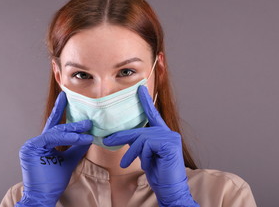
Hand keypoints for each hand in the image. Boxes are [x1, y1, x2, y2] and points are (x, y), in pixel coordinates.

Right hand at [16, 92, 92, 206]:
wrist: (44, 195)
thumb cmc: (54, 180)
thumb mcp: (71, 159)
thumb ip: (77, 147)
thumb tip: (89, 135)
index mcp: (45, 143)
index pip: (55, 124)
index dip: (61, 109)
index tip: (65, 96)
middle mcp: (37, 142)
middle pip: (58, 127)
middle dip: (75, 123)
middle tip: (88, 119)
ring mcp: (32, 144)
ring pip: (56, 132)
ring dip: (74, 130)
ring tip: (87, 129)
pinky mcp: (31, 148)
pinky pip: (51, 138)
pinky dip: (66, 138)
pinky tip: (78, 137)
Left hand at [103, 86, 198, 206]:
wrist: (170, 190)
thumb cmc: (159, 173)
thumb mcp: (144, 155)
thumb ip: (138, 143)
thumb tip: (122, 136)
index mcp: (163, 134)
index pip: (153, 115)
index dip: (145, 102)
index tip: (139, 89)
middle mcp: (168, 133)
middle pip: (140, 129)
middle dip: (123, 136)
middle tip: (108, 141)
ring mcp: (171, 138)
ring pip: (142, 137)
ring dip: (131, 151)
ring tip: (126, 163)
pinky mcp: (170, 144)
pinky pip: (147, 144)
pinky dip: (140, 155)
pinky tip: (141, 164)